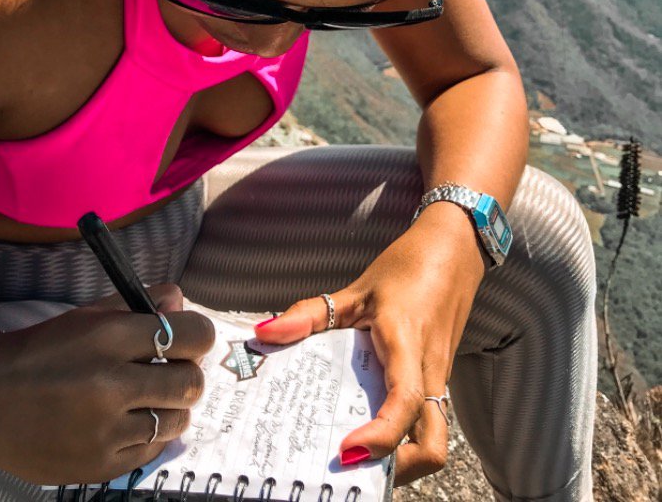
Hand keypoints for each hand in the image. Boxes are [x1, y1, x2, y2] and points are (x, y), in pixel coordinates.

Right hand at [0, 284, 215, 485]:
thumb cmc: (40, 350)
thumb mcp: (87, 315)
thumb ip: (138, 304)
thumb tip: (180, 301)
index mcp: (108, 338)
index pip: (190, 334)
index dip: (198, 335)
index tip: (191, 338)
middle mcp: (110, 385)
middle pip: (191, 382)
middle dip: (187, 372)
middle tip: (170, 370)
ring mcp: (105, 432)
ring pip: (177, 419)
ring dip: (170, 406)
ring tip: (145, 397)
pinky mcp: (98, 466)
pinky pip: (152, 450)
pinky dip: (148, 434)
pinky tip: (125, 422)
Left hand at [253, 205, 486, 487]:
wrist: (455, 250)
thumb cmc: (407, 268)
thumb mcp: (357, 288)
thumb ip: (311, 313)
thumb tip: (266, 333)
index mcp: (407, 346)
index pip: (403, 404)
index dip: (378, 437)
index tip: (346, 451)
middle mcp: (429, 372)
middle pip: (433, 446)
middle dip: (397, 469)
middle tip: (352, 466)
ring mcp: (438, 379)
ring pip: (435, 439)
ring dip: (403, 458)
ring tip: (361, 454)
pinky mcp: (438, 379)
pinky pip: (427, 420)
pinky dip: (404, 435)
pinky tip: (371, 424)